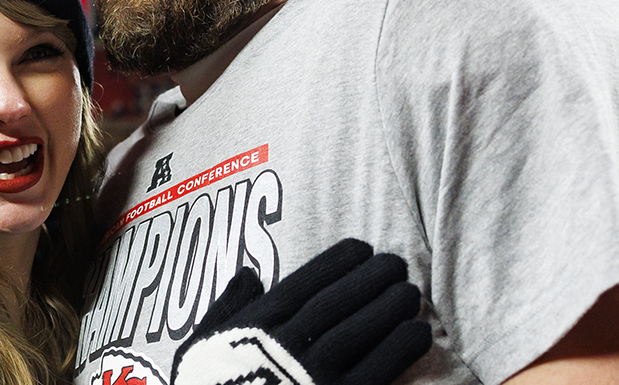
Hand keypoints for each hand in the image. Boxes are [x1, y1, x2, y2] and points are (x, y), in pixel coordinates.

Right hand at [171, 239, 430, 384]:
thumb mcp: (200, 349)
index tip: (361, 247)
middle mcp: (287, 348)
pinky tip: (418, 333)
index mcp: (255, 329)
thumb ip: (226, 310)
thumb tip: (250, 274)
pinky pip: (377, 371)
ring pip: (360, 331)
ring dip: (390, 308)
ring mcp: (314, 378)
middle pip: (337, 302)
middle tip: (396, 263)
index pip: (304, 284)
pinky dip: (400, 349)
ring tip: (410, 292)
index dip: (337, 262)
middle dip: (371, 278)